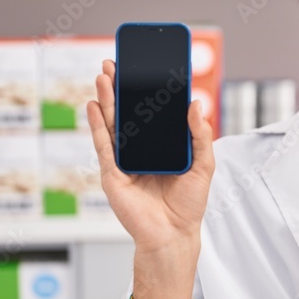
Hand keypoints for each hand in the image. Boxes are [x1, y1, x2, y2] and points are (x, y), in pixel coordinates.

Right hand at [87, 59, 215, 252]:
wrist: (173, 234)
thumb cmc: (189, 204)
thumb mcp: (203, 164)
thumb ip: (199, 135)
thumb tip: (195, 104)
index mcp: (161, 146)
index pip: (151, 113)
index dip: (146, 91)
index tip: (142, 67)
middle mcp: (141, 150)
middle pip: (127, 113)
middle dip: (120, 88)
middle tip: (115, 63)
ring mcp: (124, 161)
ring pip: (112, 124)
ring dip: (107, 99)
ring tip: (104, 75)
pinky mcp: (113, 173)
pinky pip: (104, 145)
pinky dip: (98, 125)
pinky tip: (94, 105)